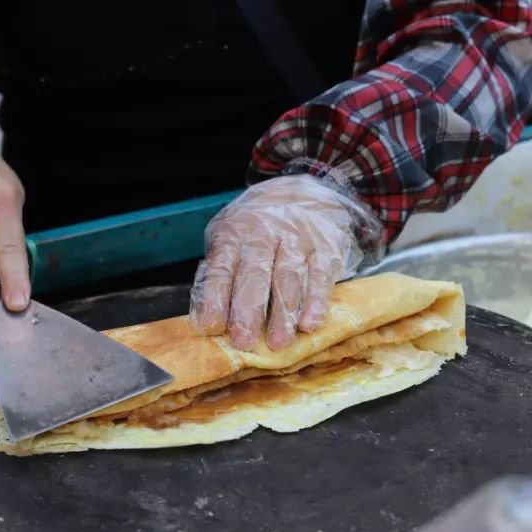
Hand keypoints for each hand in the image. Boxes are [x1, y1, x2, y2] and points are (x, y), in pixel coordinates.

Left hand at [189, 174, 381, 351]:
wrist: (307, 189)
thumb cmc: (260, 225)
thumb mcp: (231, 235)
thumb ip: (220, 270)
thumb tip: (205, 314)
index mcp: (235, 233)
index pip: (222, 267)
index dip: (215, 297)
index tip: (210, 326)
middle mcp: (265, 233)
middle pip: (255, 274)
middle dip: (248, 310)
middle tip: (244, 341)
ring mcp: (298, 239)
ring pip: (289, 277)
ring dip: (283, 313)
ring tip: (278, 343)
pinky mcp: (326, 248)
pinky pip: (320, 276)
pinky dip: (316, 301)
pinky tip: (309, 324)